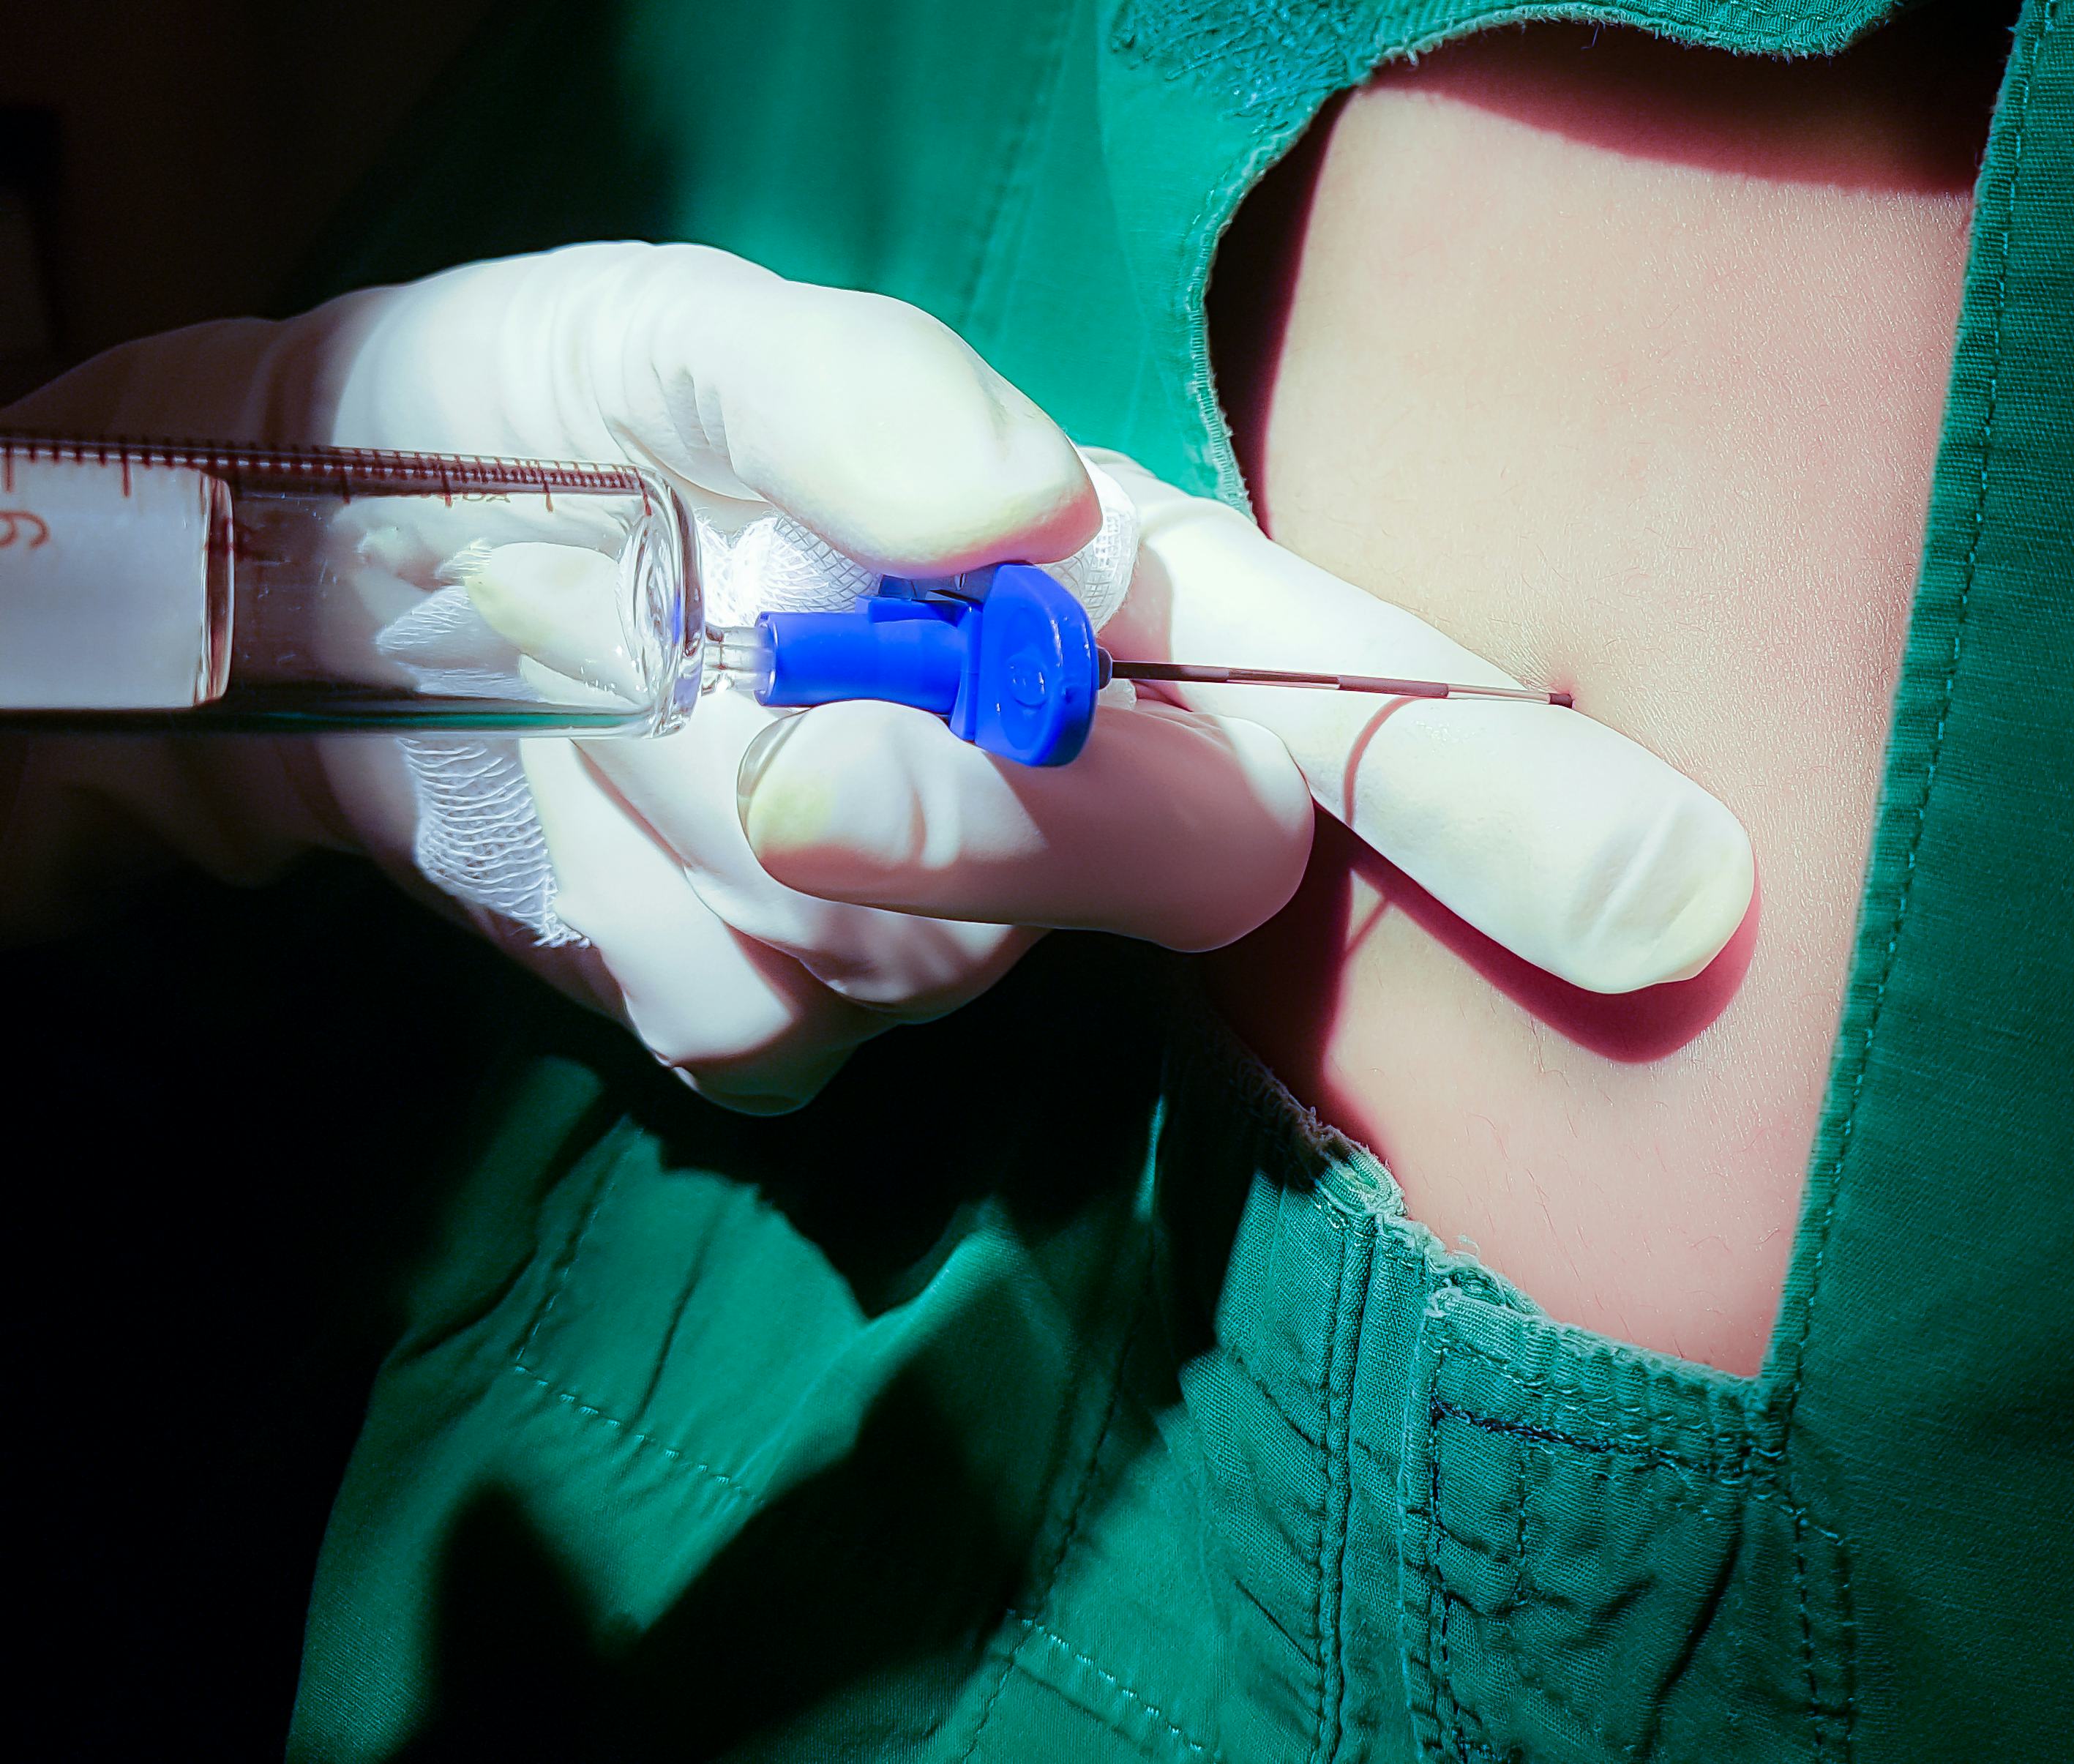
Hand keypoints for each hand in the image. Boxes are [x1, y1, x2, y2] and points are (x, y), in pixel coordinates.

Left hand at [3, 243, 1752, 1107]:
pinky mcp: (788, 1027)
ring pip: (934, 955)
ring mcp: (938, 916)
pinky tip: (579, 815)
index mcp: (1105, 581)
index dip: (1511, 800)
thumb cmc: (550, 424)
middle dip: (1005, 818)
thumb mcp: (676, 345)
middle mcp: (1070, 758)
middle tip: (793, 750)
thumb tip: (1033, 529)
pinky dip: (635, 922)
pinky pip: (766, 1033)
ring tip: (604, 683)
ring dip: (722, 821)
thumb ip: (858, 395)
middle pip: (1176, 856)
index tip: (1677, 898)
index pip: (1357, 700)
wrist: (319, 595)